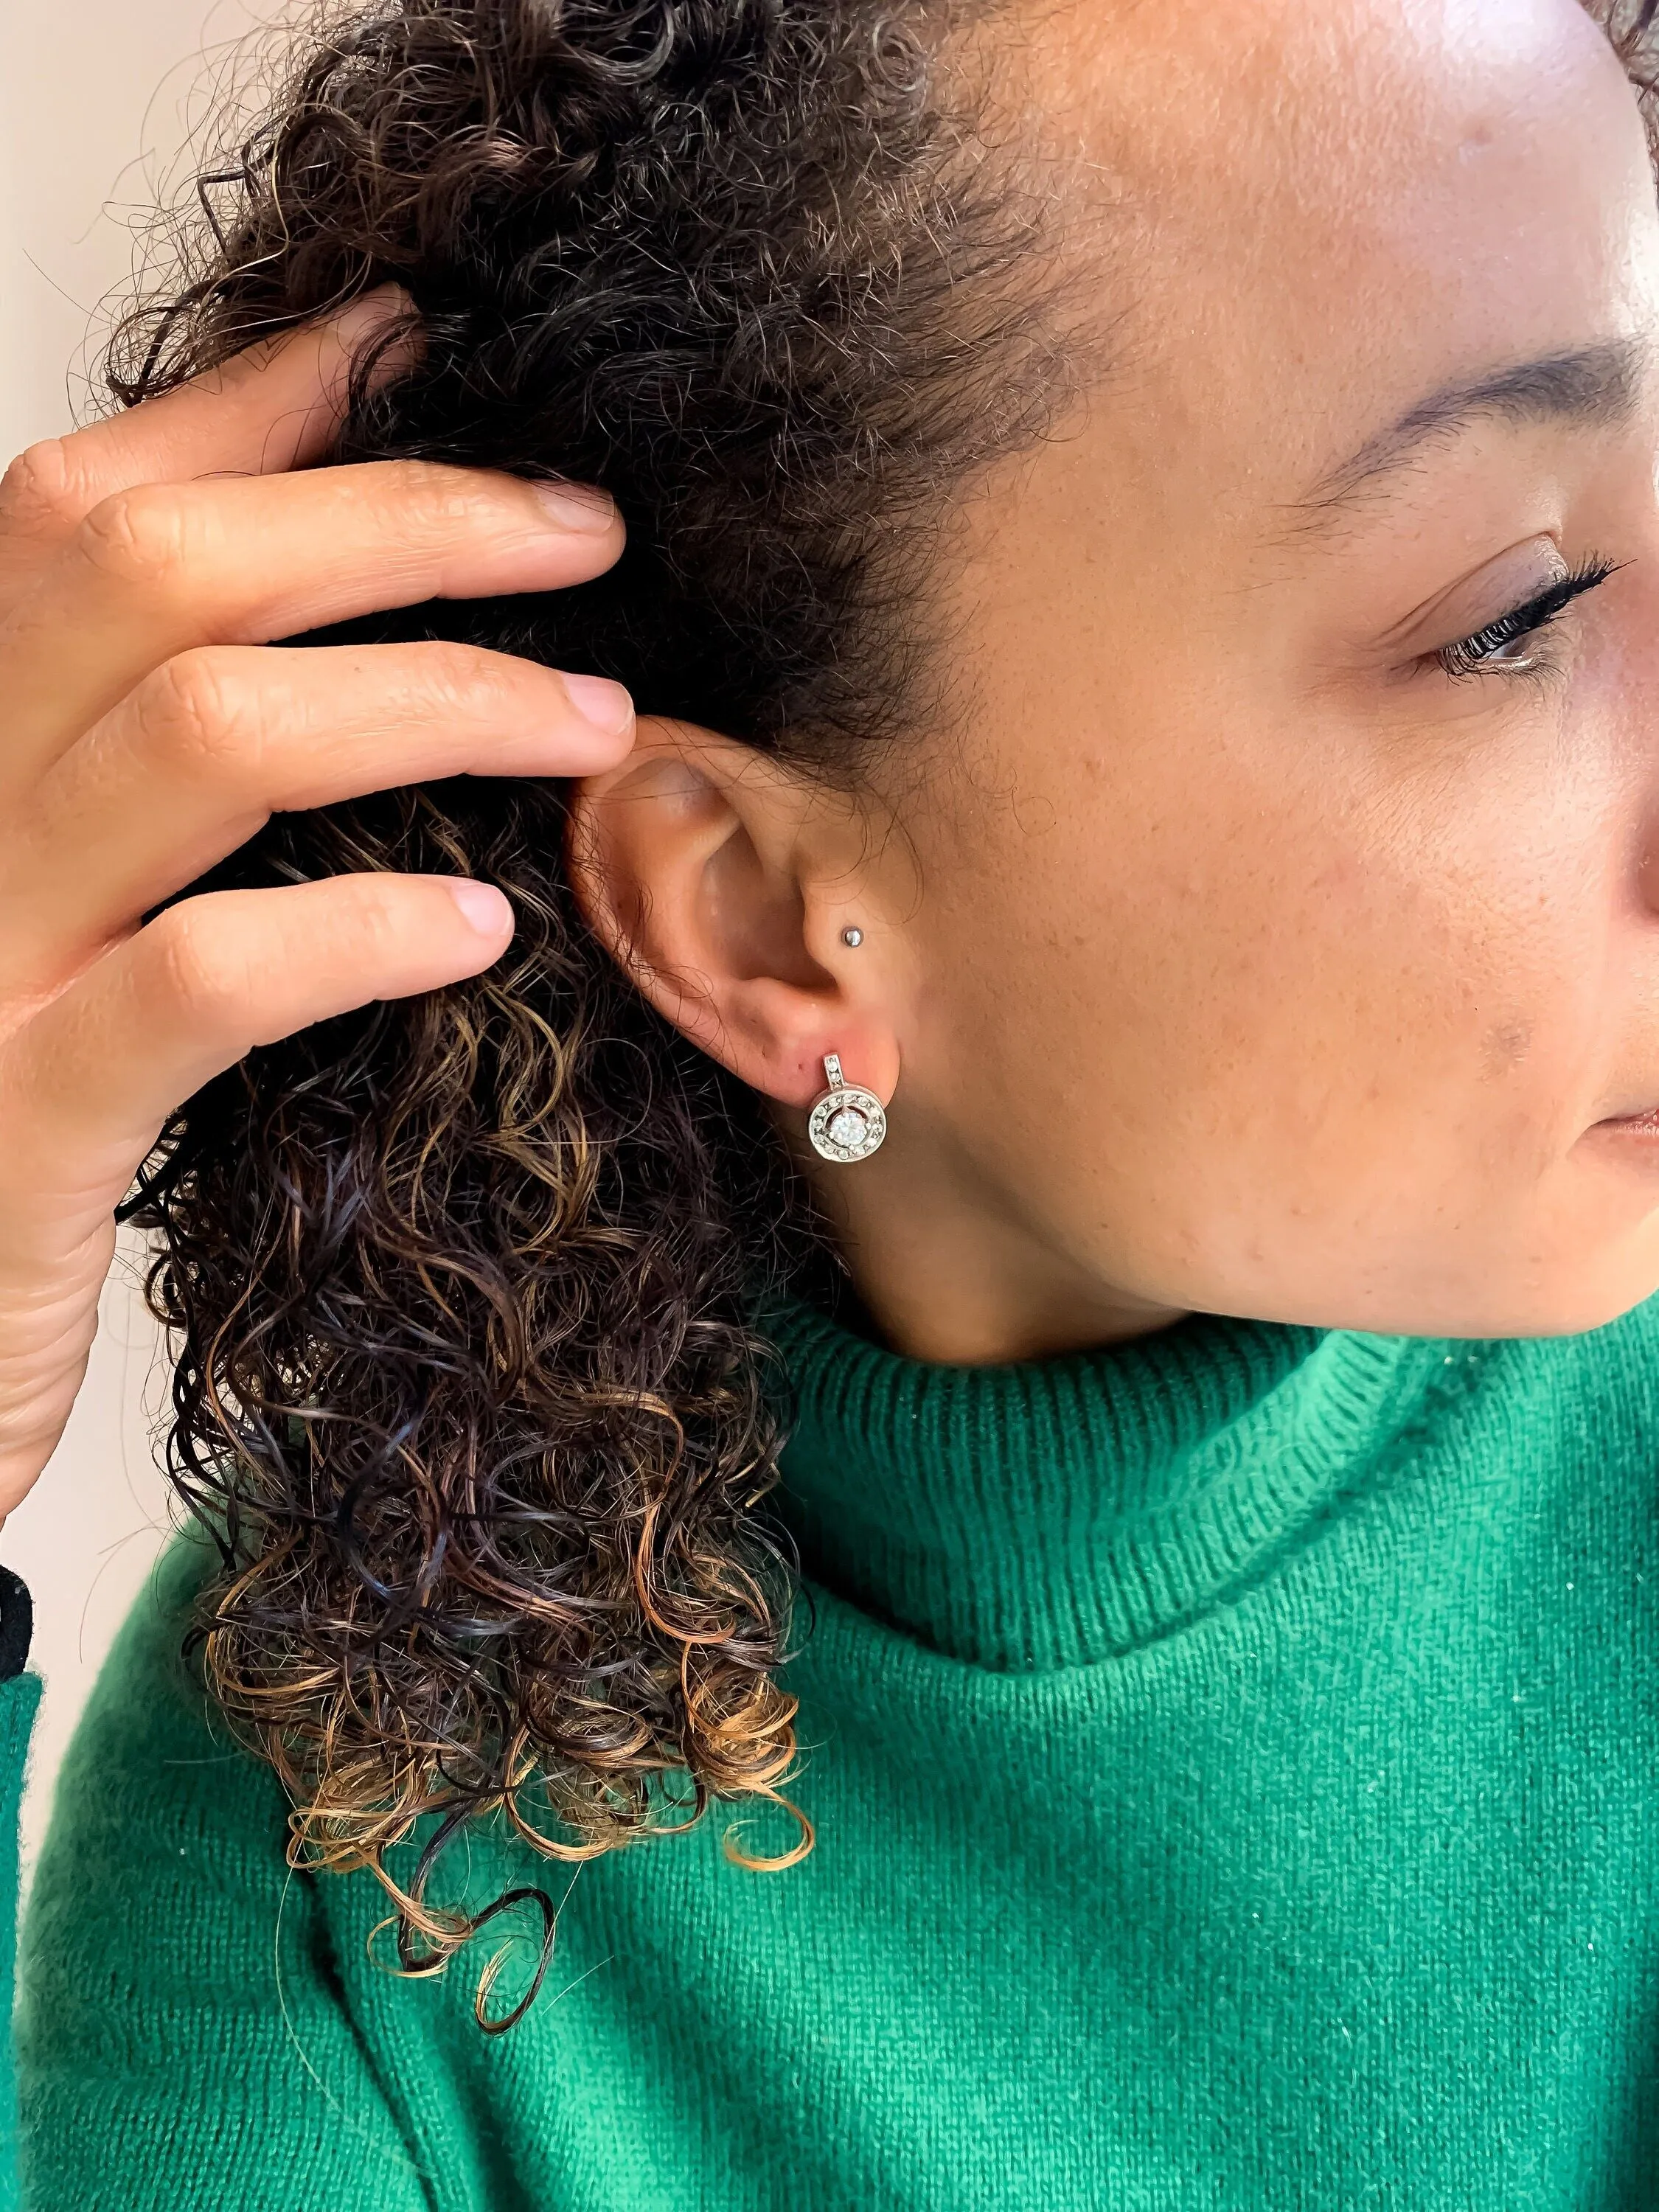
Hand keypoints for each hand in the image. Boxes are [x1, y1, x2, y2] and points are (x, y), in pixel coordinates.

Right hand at [0, 295, 631, 1517]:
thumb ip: (160, 779)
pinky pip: (203, 979)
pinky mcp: (26, 1122)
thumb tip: (350, 643)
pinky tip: (482, 925)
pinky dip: (361, 928)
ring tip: (594, 720)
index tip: (412, 347)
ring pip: (204, 736)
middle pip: (156, 570)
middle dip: (396, 519)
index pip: (78, 506)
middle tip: (584, 532)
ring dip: (435, 696)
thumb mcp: (74, 919)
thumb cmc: (18, 1125)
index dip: (248, 406)